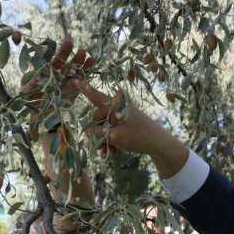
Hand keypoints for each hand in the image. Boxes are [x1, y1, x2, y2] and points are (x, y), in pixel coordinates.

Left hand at [21, 39, 94, 123]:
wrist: (43, 118)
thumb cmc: (32, 103)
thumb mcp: (27, 92)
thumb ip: (30, 83)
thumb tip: (29, 75)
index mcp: (42, 72)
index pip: (46, 59)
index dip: (47, 52)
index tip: (49, 45)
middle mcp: (54, 73)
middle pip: (60, 61)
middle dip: (65, 52)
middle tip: (69, 42)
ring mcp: (65, 79)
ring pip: (72, 67)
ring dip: (78, 59)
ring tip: (84, 52)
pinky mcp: (75, 87)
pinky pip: (81, 77)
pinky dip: (86, 69)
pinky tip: (92, 61)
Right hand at [73, 82, 188, 176]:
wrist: (160, 144)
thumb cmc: (138, 137)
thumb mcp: (115, 137)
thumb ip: (98, 133)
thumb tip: (88, 133)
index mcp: (115, 105)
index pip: (95, 96)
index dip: (84, 89)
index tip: (74, 80)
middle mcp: (118, 107)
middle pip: (99, 117)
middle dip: (97, 132)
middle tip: (100, 147)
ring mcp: (123, 115)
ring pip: (106, 126)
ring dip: (105, 139)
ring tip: (108, 152)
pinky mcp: (128, 123)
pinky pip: (114, 130)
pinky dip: (112, 140)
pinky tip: (114, 152)